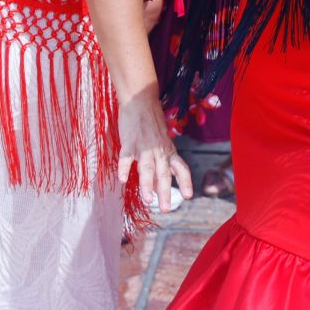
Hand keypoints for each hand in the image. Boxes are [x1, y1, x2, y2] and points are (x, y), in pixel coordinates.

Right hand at [117, 91, 193, 213]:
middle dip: (165, 192)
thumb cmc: (151, 122)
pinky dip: (123, 168)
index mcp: (168, 151)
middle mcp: (159, 150)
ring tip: (148, 201)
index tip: (188, 196)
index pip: (181, 168)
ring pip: (146, 168)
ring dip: (147, 185)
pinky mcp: (130, 141)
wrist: (140, 100)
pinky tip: (121, 179)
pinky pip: (126, 156)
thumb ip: (162, 159)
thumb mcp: (163, 141)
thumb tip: (162, 179)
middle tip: (166, 209)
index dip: (185, 182)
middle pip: (163, 174)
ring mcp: (144, 146)